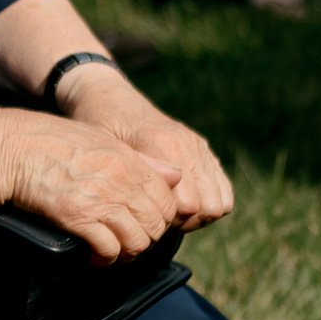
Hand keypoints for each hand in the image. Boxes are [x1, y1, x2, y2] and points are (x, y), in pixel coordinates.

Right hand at [0, 106, 180, 262]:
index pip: (167, 200)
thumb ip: (141, 160)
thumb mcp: (101, 140)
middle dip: (145, 238)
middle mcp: (120, 180)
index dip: (159, 218)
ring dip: (127, 252)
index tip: (143, 224)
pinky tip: (94, 257)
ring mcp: (100, 199)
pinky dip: (104, 259)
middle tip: (128, 241)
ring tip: (114, 253)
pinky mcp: (77, 217)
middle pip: (155, 225)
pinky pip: (108, 248)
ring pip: (136, 241)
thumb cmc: (51, 142)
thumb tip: (175, 175)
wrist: (10, 148)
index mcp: (129, 161)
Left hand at [59, 72, 234, 229]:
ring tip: (170, 213)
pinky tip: (182, 202)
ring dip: (200, 215)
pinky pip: (222, 188)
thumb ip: (125, 178)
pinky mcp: (202, 149)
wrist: (109, 97)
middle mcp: (186, 145)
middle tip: (159, 219)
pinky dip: (209, 202)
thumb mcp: (102, 151)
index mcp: (162, 145)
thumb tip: (138, 217)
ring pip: (221, 201)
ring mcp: (198, 146)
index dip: (170, 221)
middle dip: (187, 222)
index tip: (147, 218)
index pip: (188, 204)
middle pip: (209, 206)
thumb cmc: (97, 126)